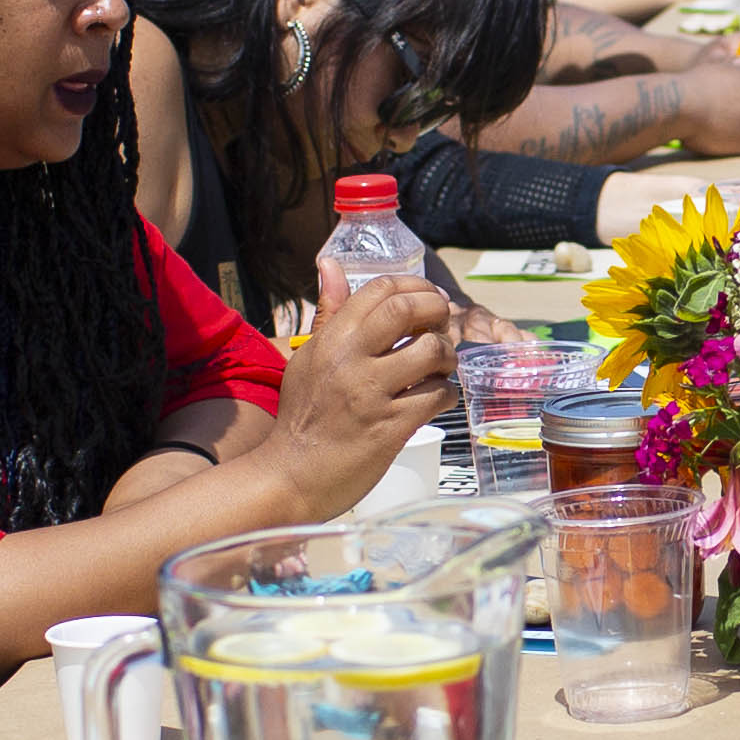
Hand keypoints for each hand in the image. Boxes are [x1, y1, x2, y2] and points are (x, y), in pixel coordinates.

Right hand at [275, 274, 457, 484]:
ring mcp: (371, 394)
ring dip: (447, 356)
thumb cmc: (303, 416)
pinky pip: (436, 396)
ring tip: (442, 366)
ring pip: (431, 353)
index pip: (380, 290)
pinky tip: (437, 398)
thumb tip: (330, 264)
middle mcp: (350, 361)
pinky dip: (446, 394)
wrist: (292, 476)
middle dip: (437, 311)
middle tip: (443, 325)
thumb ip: (328, 313)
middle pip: (408, 310)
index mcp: (332, 340)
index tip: (428, 299)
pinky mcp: (390, 428)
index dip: (415, 286)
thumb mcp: (308, 358)